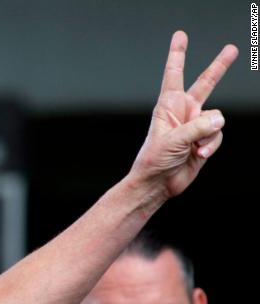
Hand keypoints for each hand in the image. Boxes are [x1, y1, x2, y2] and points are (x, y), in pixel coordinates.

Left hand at [129, 31, 237, 199]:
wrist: (158, 184)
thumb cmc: (154, 160)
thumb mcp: (173, 141)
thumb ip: (197, 128)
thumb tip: (219, 120)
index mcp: (168, 106)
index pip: (174, 75)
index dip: (178, 55)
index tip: (180, 36)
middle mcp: (184, 111)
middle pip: (205, 83)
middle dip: (219, 66)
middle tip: (232, 48)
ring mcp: (196, 125)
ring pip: (217, 120)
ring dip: (207, 137)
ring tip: (192, 149)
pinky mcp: (205, 139)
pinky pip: (218, 136)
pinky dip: (210, 147)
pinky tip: (198, 156)